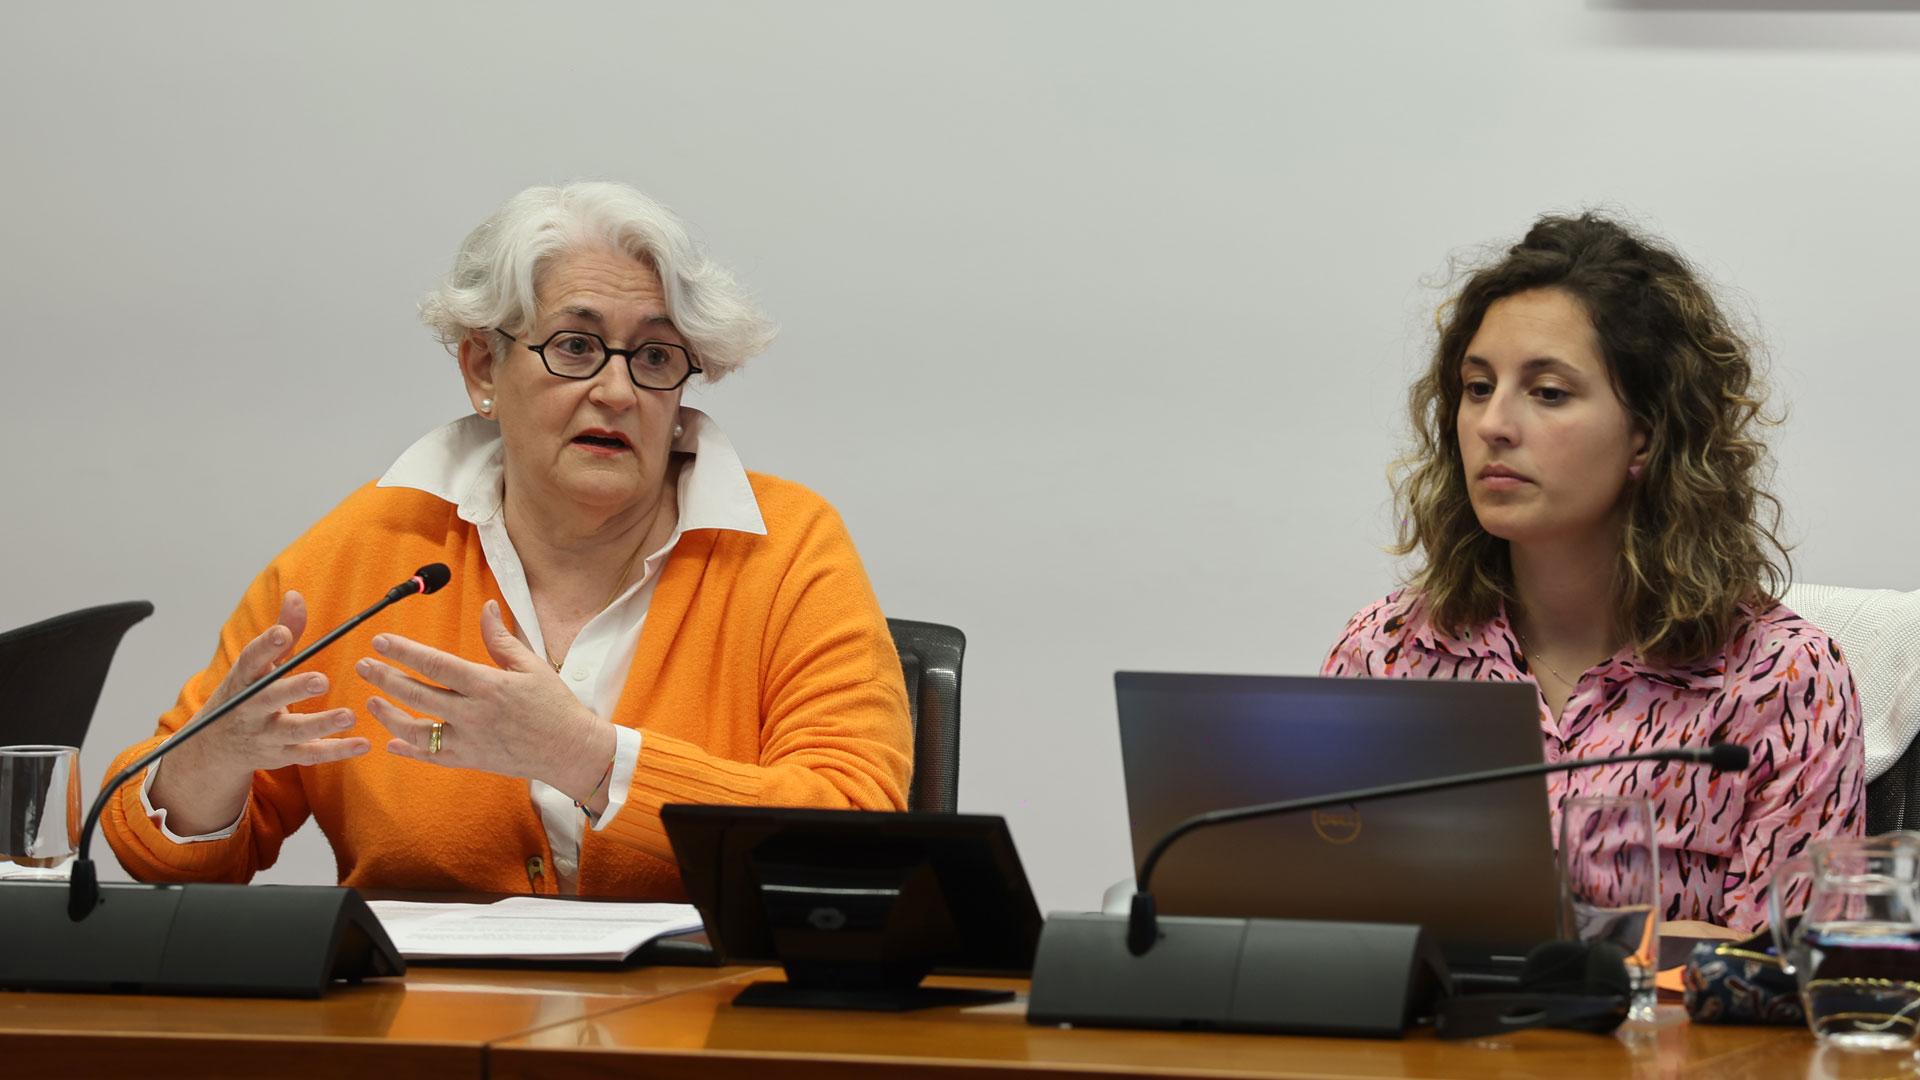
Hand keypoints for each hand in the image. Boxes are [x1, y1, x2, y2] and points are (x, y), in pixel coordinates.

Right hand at [150, 591, 368, 833]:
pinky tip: (363, 743)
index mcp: (244, 679)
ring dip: (322, 724)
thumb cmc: (245, 694)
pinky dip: (337, 751)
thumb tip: (296, 595)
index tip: (282, 633)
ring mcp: (266, 735)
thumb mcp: (256, 665)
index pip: (251, 660)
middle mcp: (251, 708)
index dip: (266, 646)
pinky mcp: (282, 755)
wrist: (215, 746)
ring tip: (349, 716)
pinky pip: (311, 755)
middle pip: (270, 699)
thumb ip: (280, 633)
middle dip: (294, 690)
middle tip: (321, 679)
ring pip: (293, 731)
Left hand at [357, 599, 616, 800]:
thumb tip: (486, 606)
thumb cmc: (554, 704)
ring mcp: (470, 741)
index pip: (437, 664)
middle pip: (418, 695)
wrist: (570, 751)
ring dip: (390, 716)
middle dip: (386, 679)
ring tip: (372, 702)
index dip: (405, 651)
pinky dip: (409, 751)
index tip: (380, 641)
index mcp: (488, 685)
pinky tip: (392, 742)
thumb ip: (501, 639)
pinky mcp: (470, 761)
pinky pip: (432, 757)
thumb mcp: (531, 665)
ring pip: (417, 730)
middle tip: (363, 666)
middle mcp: (474, 714)